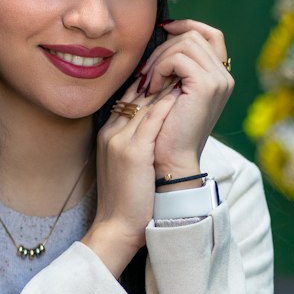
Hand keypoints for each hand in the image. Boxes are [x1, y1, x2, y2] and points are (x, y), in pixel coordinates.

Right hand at [81, 81, 180, 276]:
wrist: (117, 227)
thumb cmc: (127, 197)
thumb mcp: (125, 161)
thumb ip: (136, 137)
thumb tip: (159, 117)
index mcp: (109, 132)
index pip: (129, 96)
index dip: (150, 81)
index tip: (170, 72)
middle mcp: (112, 131)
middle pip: (136, 93)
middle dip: (159, 77)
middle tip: (181, 66)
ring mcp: (120, 140)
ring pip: (144, 101)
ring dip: (165, 86)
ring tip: (185, 74)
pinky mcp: (133, 152)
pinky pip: (151, 121)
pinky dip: (166, 106)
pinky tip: (181, 95)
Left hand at [135, 19, 232, 179]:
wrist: (170, 160)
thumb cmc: (165, 128)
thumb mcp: (171, 90)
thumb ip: (175, 65)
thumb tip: (164, 33)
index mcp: (219, 76)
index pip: (210, 33)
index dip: (187, 25)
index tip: (163, 30)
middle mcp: (224, 76)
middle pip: (194, 35)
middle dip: (164, 47)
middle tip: (145, 72)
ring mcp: (219, 80)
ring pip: (185, 42)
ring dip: (159, 59)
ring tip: (148, 83)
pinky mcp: (207, 86)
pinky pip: (179, 57)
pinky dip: (160, 67)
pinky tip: (151, 88)